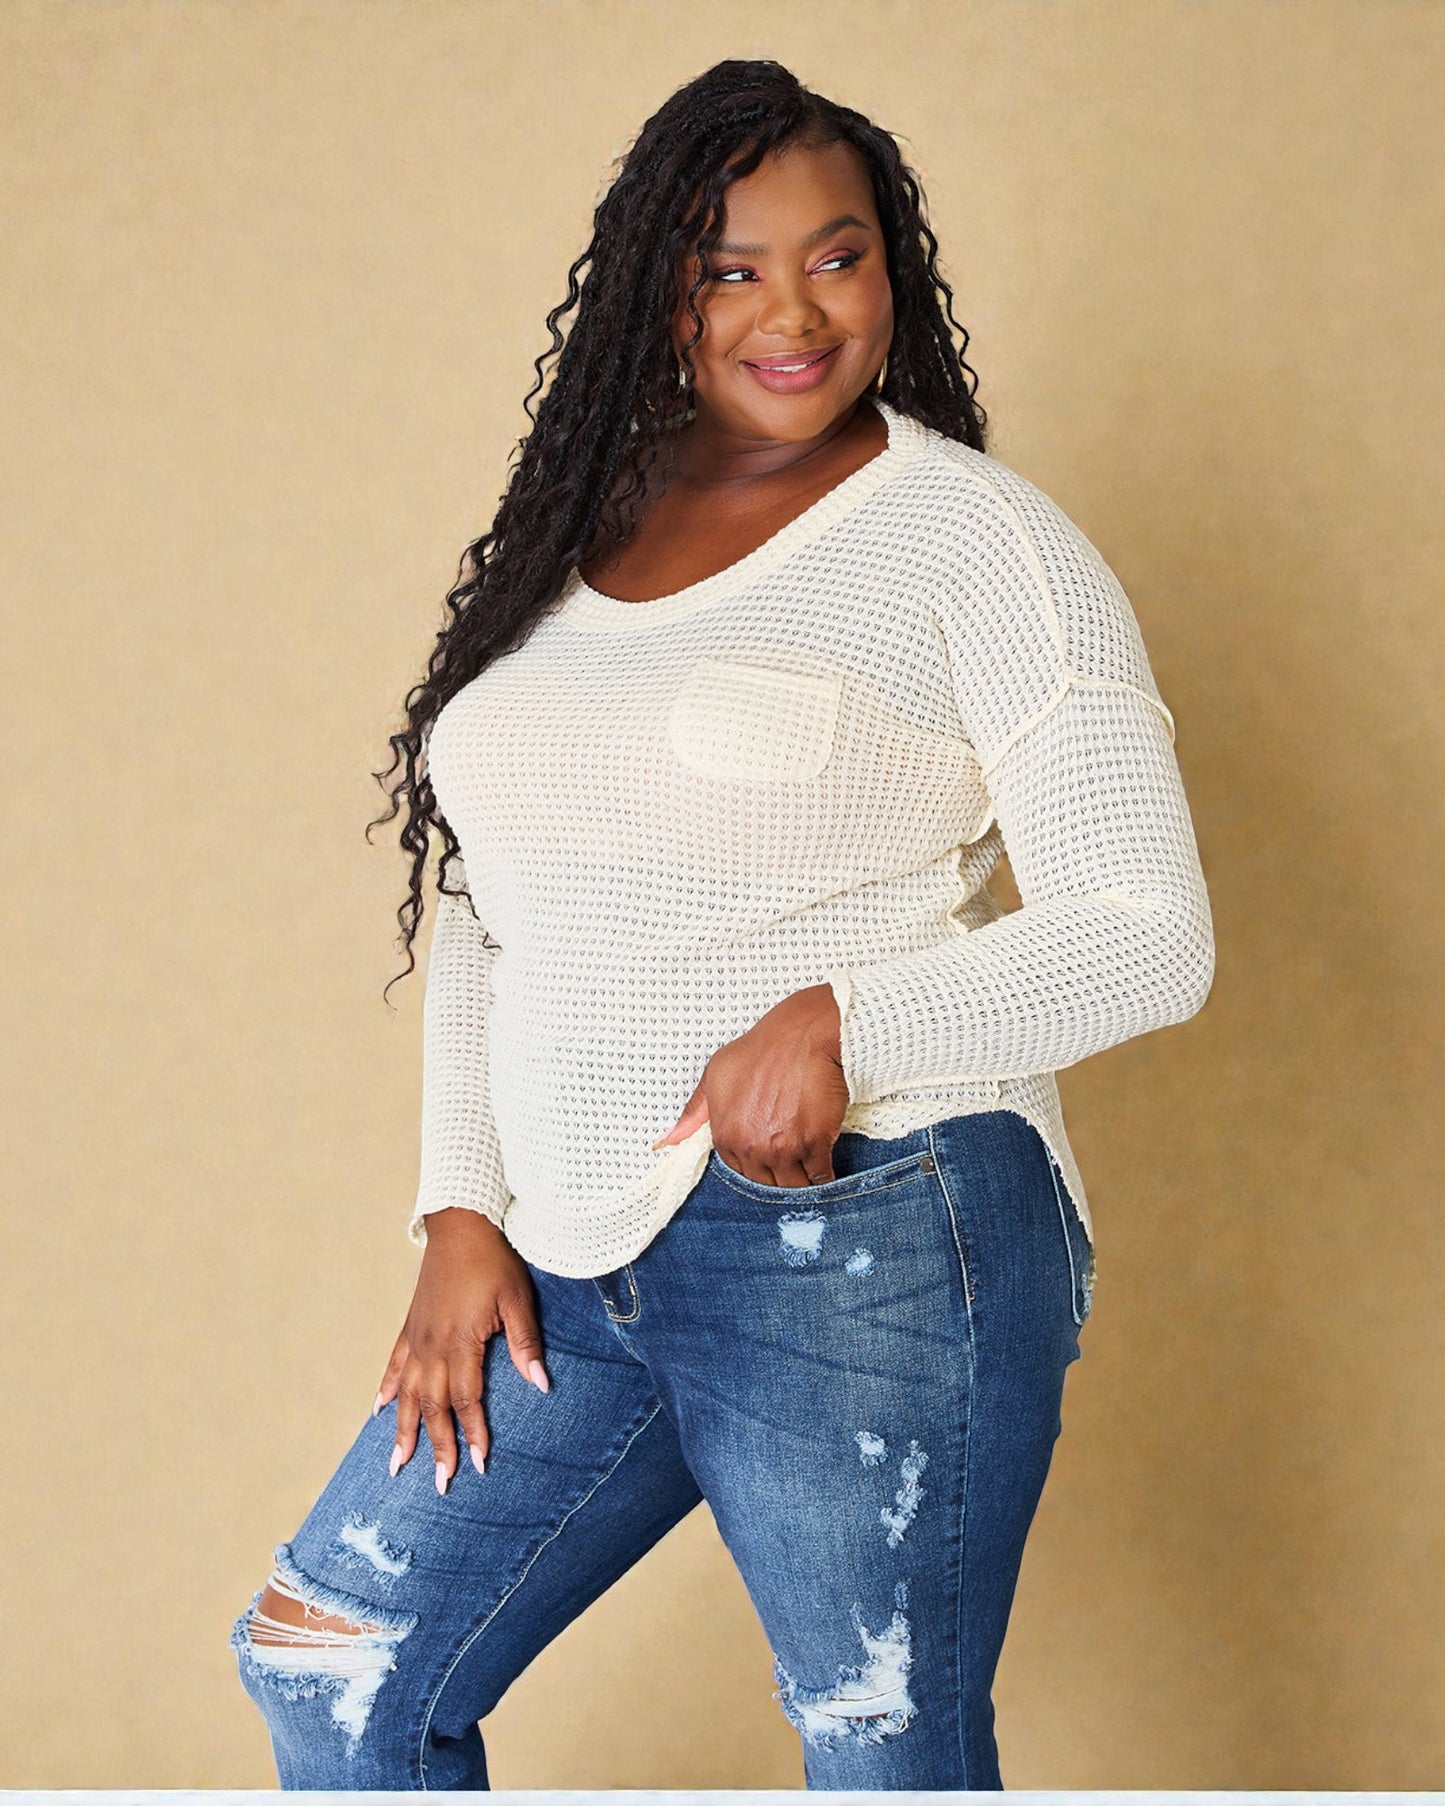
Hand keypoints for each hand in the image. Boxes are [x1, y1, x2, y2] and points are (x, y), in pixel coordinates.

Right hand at [373, 1209, 548, 1494]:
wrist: (461, 1224)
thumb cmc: (494, 1261)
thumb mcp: (518, 1299)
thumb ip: (525, 1344)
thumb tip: (541, 1384)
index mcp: (461, 1342)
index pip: (467, 1399)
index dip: (473, 1433)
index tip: (478, 1464)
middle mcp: (433, 1346)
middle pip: (433, 1406)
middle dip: (436, 1447)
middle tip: (440, 1485)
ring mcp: (417, 1337)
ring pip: (407, 1394)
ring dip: (403, 1431)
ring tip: (397, 1464)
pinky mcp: (410, 1325)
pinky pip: (394, 1364)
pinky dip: (386, 1390)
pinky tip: (378, 1411)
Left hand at [651, 983, 848, 1186]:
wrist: (803, 1036)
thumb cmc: (760, 1050)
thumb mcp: (716, 1074)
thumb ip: (693, 1113)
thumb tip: (665, 1141)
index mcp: (726, 1135)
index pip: (739, 1173)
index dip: (756, 1167)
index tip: (769, 1158)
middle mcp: (752, 1147)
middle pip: (766, 1186)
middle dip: (779, 1179)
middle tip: (793, 1164)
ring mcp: (783, 1149)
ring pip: (794, 1187)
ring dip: (803, 1184)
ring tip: (810, 1170)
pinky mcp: (814, 1144)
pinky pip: (820, 1177)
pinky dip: (825, 1178)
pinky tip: (827, 1170)